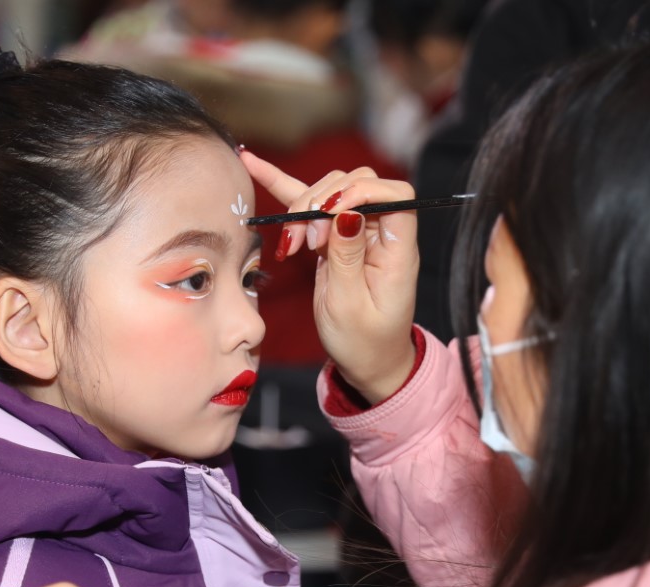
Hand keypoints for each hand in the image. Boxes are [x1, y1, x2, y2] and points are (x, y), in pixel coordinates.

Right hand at [242, 150, 418, 404]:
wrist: (366, 361)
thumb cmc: (365, 341)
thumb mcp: (351, 306)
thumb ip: (347, 256)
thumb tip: (346, 212)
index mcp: (397, 249)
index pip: (395, 194)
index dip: (362, 192)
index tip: (332, 213)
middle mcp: (380, 232)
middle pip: (356, 184)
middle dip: (324, 202)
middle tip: (307, 242)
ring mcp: (356, 231)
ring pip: (330, 191)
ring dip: (303, 207)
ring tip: (292, 244)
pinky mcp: (333, 236)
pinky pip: (309, 206)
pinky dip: (281, 186)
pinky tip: (251, 163)